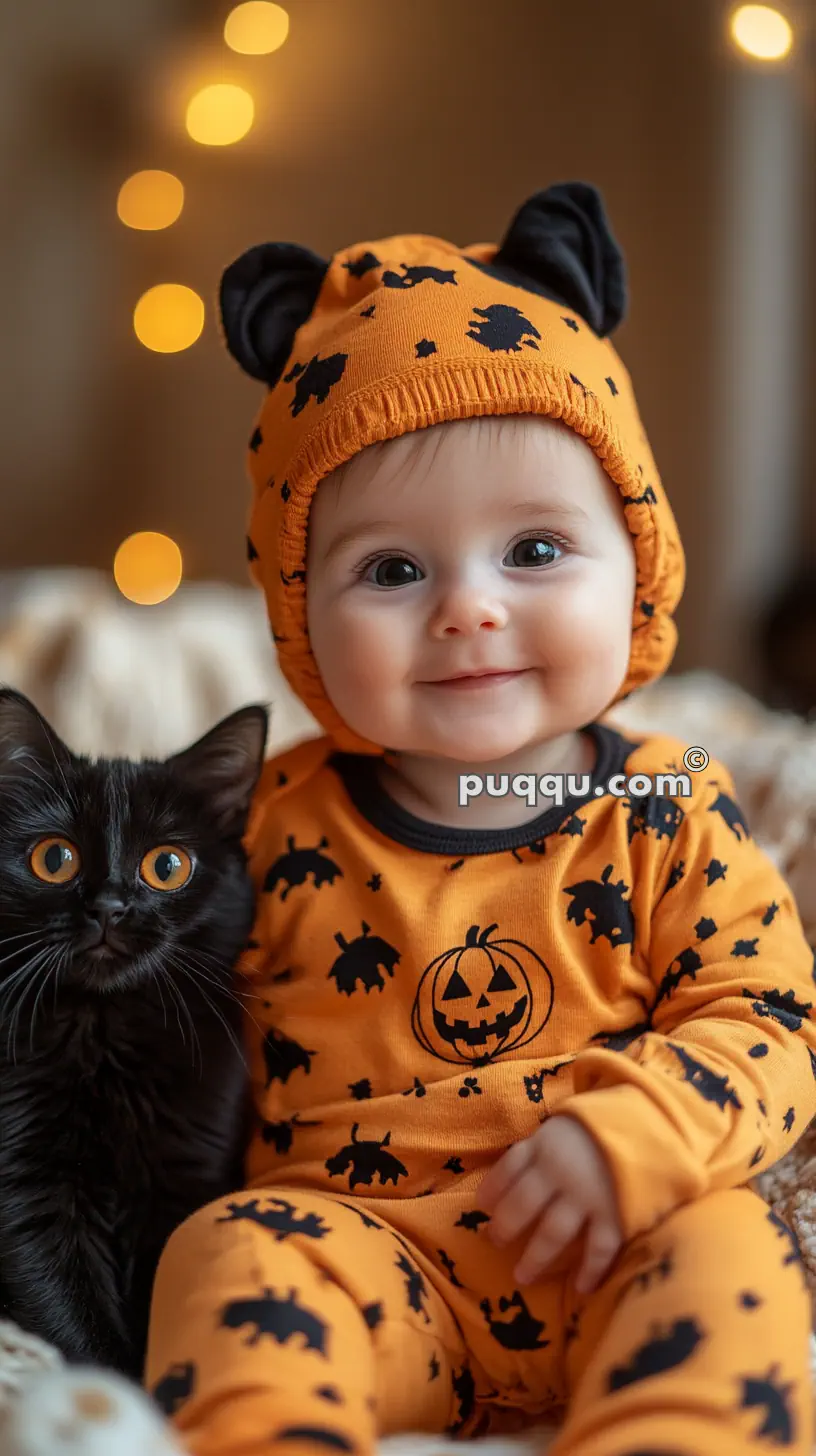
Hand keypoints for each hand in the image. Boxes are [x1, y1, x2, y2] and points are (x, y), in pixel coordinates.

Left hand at [478, 1115, 622, 1293]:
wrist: (651, 1122)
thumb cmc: (602, 1124)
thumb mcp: (563, 1123)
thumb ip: (541, 1146)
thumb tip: (514, 1175)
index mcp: (544, 1145)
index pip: (508, 1168)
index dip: (492, 1188)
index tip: (481, 1206)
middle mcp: (559, 1172)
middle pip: (522, 1205)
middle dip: (505, 1228)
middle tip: (494, 1242)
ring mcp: (586, 1195)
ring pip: (552, 1232)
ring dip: (535, 1258)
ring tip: (521, 1276)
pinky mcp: (615, 1213)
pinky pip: (599, 1247)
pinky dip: (590, 1270)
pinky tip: (581, 1288)